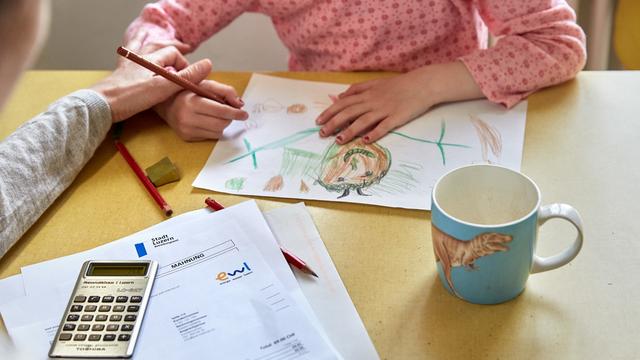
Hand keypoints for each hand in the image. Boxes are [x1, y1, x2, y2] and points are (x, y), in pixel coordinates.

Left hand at [90, 46, 211, 121]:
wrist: (101, 105)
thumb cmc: (131, 96)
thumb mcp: (164, 87)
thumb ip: (186, 77)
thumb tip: (208, 65)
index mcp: (151, 59)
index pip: (173, 54)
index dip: (185, 65)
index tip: (189, 80)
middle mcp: (140, 59)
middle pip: (160, 49)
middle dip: (173, 51)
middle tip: (185, 54)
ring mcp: (128, 66)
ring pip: (144, 52)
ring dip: (154, 49)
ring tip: (161, 51)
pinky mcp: (120, 76)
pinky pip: (128, 60)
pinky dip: (133, 54)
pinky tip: (131, 55)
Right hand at [153, 79, 247, 140]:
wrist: (165, 103)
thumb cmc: (188, 92)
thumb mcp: (205, 84)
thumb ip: (225, 90)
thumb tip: (240, 104)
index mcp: (191, 102)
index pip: (219, 111)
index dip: (235, 112)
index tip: (244, 114)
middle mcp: (186, 118)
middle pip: (221, 123)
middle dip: (229, 118)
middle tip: (230, 111)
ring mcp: (186, 130)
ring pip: (217, 132)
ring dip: (222, 124)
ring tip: (215, 114)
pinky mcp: (186, 137)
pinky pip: (210, 136)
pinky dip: (213, 129)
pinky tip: (206, 120)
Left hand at [316, 61, 483, 143]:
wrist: (423, 84)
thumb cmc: (399, 84)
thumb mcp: (376, 83)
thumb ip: (358, 89)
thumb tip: (340, 96)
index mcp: (367, 93)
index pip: (343, 103)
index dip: (330, 112)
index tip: (318, 121)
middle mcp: (373, 101)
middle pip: (349, 112)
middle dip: (333, 123)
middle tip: (322, 134)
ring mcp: (385, 109)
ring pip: (363, 121)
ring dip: (349, 131)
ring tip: (339, 140)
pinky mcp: (397, 117)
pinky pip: (384, 126)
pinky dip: (374, 133)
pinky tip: (365, 141)